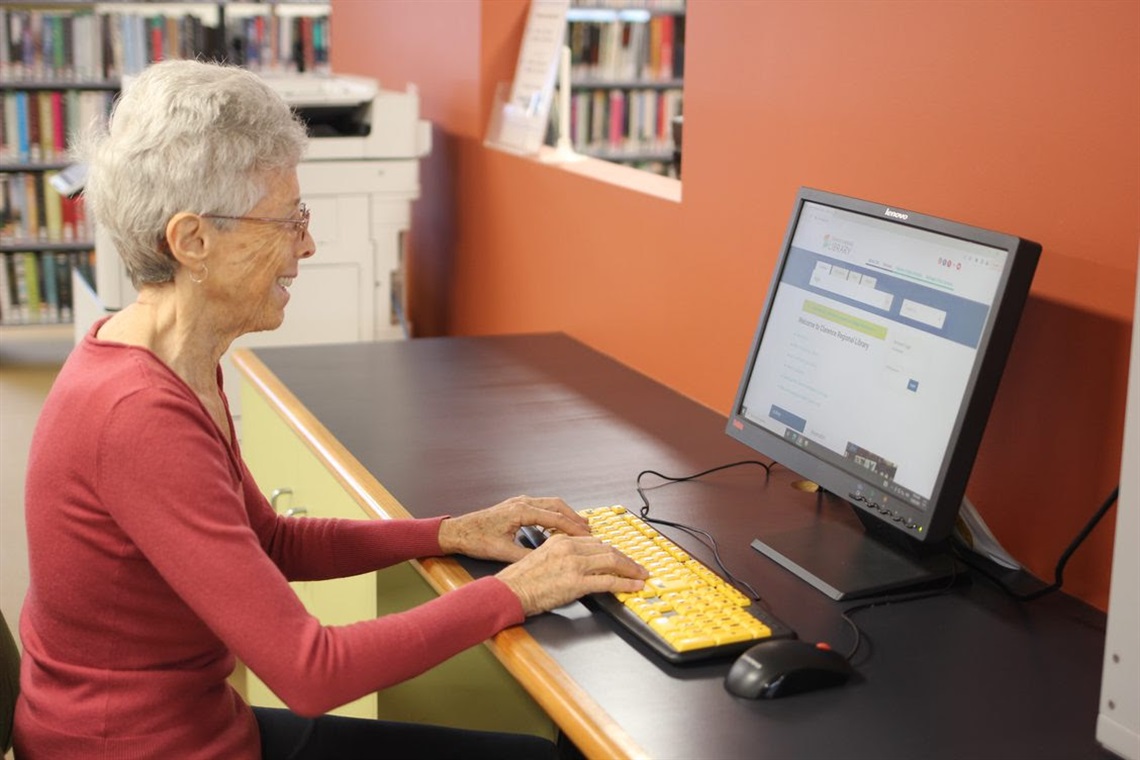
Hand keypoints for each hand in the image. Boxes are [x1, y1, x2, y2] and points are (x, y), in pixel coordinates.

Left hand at [437, 495, 590, 562]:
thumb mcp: (503, 552)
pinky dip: (554, 513)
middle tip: (589, 528)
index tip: (587, 535)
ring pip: (550, 503)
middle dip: (574, 517)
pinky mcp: (515, 505)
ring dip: (565, 513)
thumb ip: (526, 555)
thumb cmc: (476, 539)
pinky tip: (557, 523)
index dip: (573, 526)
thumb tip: (545, 560)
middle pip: (556, 505)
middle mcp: (522, 502)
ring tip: (579, 525)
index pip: (554, 516)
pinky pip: (541, 505)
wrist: (457, 531)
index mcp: (521, 511)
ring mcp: (518, 502)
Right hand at [495, 534, 648, 615]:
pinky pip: (608, 581)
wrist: (508, 592)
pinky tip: (634, 586)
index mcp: (561, 540)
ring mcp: (574, 564)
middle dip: (625, 559)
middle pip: (606, 549)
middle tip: (637, 566)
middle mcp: (569, 548)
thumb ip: (561, 555)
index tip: (620, 557)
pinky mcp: (576, 582)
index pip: (594, 542)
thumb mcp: (541, 557)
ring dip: (630, 569)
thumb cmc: (520, 580)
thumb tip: (578, 563)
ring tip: (641, 575)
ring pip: (611, 561)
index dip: (611, 550)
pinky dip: (625, 583)